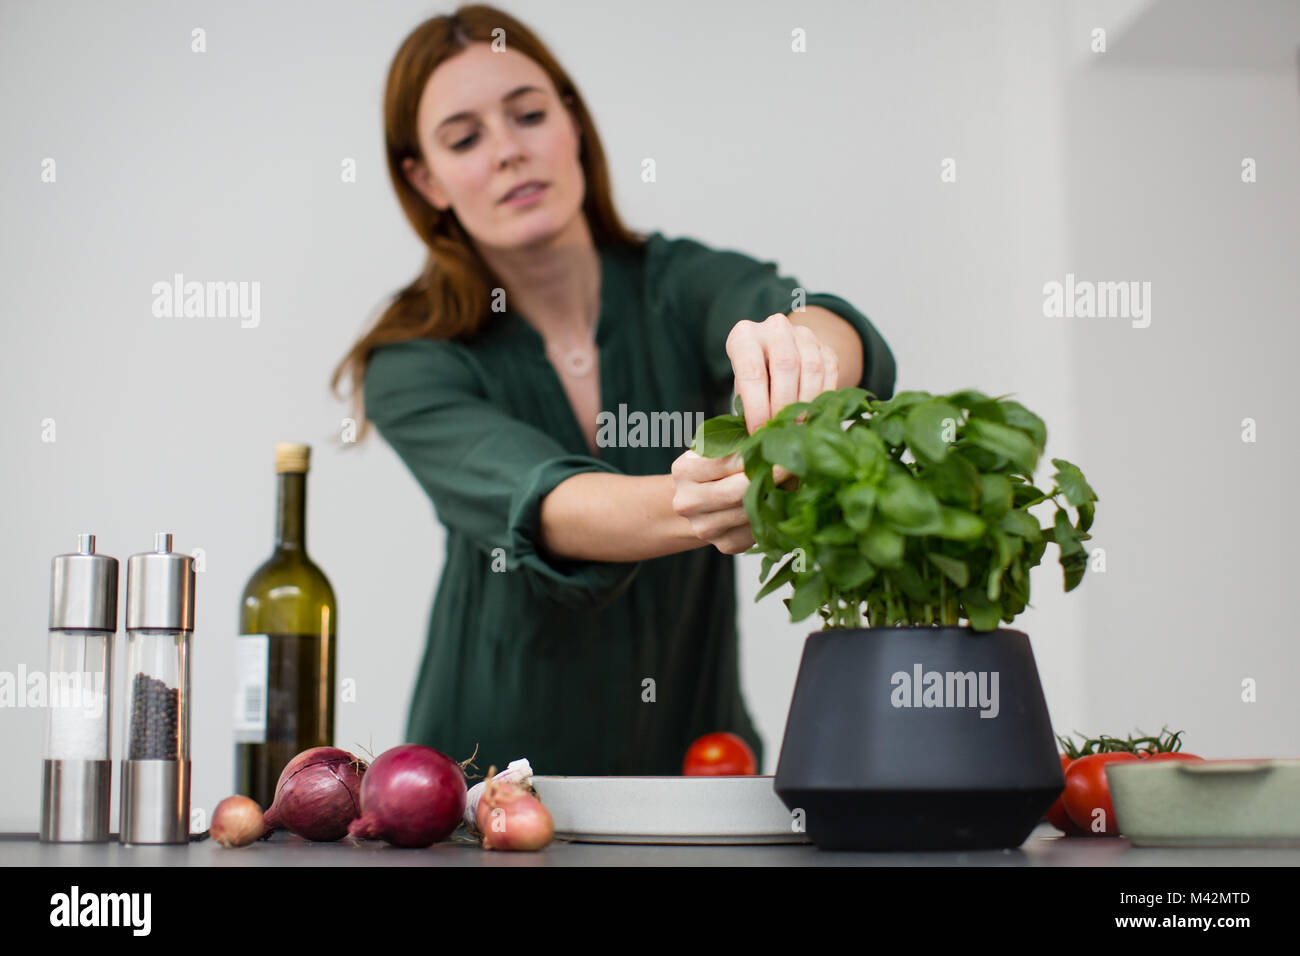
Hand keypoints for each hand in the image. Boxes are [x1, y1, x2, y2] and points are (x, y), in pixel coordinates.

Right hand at [670, 450, 794, 554]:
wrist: (695, 502)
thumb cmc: (712, 469)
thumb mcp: (717, 448)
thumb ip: (740, 441)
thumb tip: (779, 436)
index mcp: (684, 471)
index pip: (726, 462)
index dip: (757, 454)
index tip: (783, 445)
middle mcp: (688, 502)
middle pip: (737, 491)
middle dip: (771, 477)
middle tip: (796, 464)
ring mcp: (705, 527)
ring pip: (750, 512)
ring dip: (776, 497)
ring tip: (795, 481)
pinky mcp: (724, 545)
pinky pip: (757, 530)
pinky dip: (773, 516)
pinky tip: (781, 502)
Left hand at [726, 312, 839, 433]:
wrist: (776, 358)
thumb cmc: (753, 381)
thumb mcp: (742, 391)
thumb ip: (745, 411)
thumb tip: (751, 444)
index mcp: (744, 336)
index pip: (752, 370)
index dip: (756, 405)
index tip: (759, 431)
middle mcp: (774, 328)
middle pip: (785, 365)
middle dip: (784, 404)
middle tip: (781, 430)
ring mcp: (803, 334)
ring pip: (812, 367)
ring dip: (806, 401)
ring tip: (798, 426)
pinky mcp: (825, 346)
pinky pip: (830, 371)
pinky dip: (823, 397)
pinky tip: (814, 414)